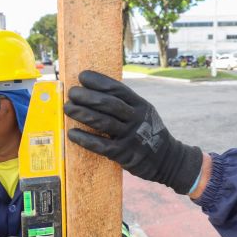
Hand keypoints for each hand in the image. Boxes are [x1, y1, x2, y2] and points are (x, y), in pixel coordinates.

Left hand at [64, 70, 203, 194]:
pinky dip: (85, 139)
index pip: (117, 89)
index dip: (98, 81)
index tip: (82, 76)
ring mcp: (131, 137)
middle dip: (87, 96)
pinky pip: (101, 145)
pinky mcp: (124, 154)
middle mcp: (137, 118)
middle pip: (108, 103)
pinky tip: (72, 133)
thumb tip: (95, 92)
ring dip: (82, 113)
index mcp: (141, 105)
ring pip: (103, 122)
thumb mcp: (143, 113)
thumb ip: (125, 104)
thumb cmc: (148, 133)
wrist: (168, 159)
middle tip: (72, 92)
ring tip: (68, 108)